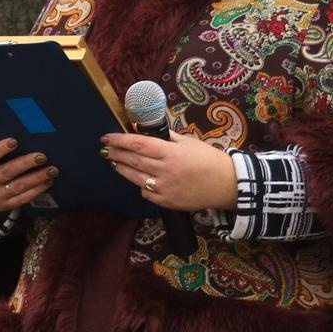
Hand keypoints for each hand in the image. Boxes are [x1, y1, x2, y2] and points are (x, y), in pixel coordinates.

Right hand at [0, 137, 56, 215]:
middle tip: (42, 156)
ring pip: (18, 186)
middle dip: (25, 163)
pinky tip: (48, 181)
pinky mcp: (6, 205)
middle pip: (6, 172)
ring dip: (37, 178)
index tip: (14, 141)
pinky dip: (37, 190)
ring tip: (52, 169)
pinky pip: (24, 199)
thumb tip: (15, 125)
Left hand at [101, 130, 236, 212]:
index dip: (119, 140)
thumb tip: (142, 129)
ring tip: (113, 161)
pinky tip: (137, 178)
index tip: (106, 137)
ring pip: (135, 178)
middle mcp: (166, 171)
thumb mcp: (189, 142)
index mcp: (172, 153)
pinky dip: (140, 184)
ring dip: (121, 168)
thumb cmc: (209, 160)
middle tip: (104, 149)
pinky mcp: (167, 202)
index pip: (138, 144)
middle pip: (133, 160)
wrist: (228, 185)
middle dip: (115, 154)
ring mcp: (165, 188)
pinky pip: (146, 192)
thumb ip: (165, 137)